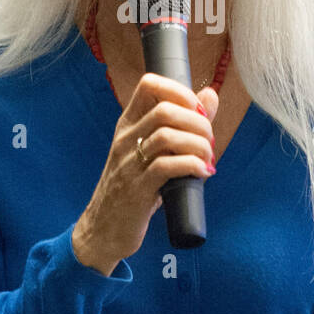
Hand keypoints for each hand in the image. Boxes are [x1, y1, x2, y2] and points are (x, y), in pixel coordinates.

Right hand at [73, 75, 218, 273]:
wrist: (103, 229)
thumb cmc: (134, 188)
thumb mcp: (153, 152)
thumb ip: (182, 124)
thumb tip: (210, 95)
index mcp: (128, 124)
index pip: (149, 84)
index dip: (180, 90)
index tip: (199, 111)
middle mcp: (126, 139)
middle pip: (165, 110)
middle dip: (197, 122)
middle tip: (209, 141)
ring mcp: (129, 164)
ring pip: (167, 136)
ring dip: (198, 145)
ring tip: (208, 158)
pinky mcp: (137, 190)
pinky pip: (166, 167)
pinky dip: (192, 166)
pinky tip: (203, 173)